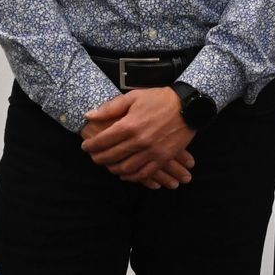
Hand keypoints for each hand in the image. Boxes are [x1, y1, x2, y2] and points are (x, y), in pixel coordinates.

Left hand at [82, 88, 196, 186]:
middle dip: (98, 158)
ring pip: (125, 168)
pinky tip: (125, 174)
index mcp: (129, 125)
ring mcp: (152, 152)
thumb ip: (110, 108)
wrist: (189, 106)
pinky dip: (131, 177)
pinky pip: (144, 173)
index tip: (85, 146)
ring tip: (108, 165)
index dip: (91, 146)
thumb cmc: (160, 99)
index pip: (103, 141)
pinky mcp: (163, 158)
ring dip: (113, 169)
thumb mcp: (134, 97)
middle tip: (94, 157)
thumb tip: (89, 116)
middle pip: (111, 156)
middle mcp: (139, 141)